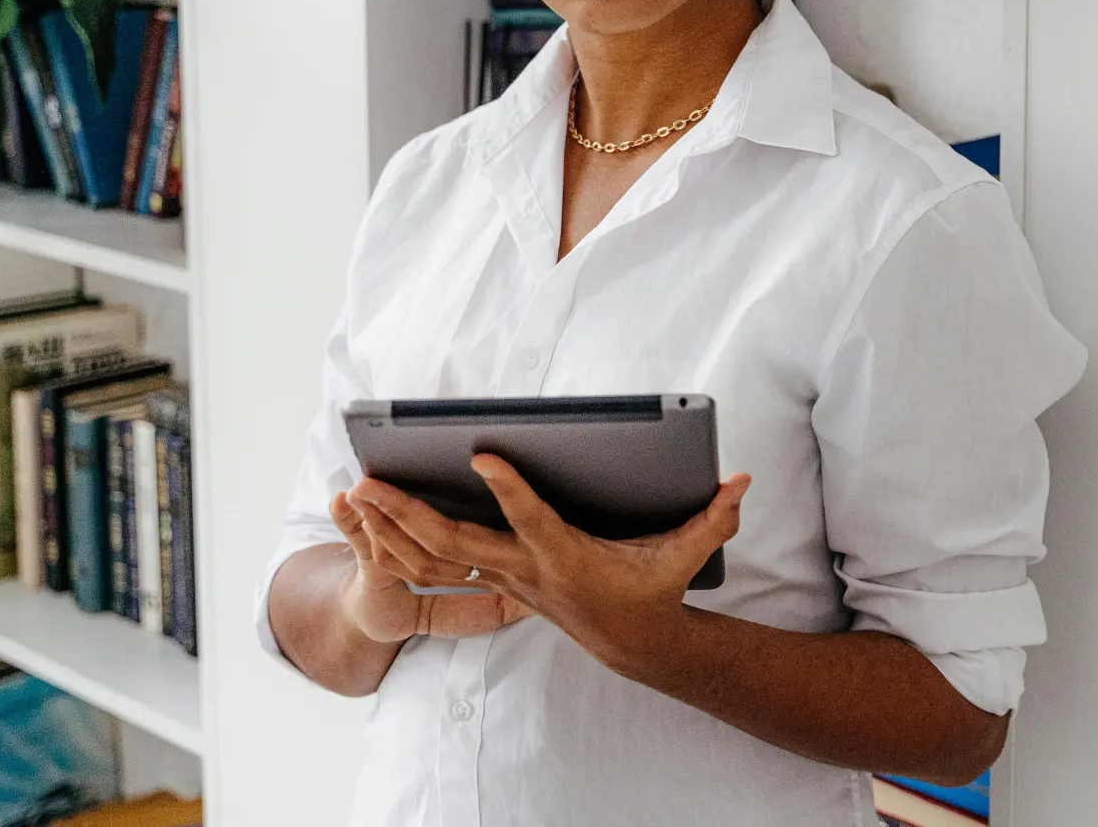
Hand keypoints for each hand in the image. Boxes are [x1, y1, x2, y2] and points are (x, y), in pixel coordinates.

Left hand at [351, 457, 749, 678]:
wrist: (632, 644)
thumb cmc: (653, 590)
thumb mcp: (686, 555)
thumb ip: (713, 518)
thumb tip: (740, 480)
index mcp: (566, 557)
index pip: (533, 519)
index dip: (510, 488)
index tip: (483, 452)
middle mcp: (525, 570)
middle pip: (456, 543)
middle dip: (408, 513)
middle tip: (371, 481)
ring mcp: (503, 579)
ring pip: (434, 557)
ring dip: (391, 528)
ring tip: (358, 490)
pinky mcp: (495, 580)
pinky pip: (437, 567)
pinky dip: (402, 545)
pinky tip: (375, 519)